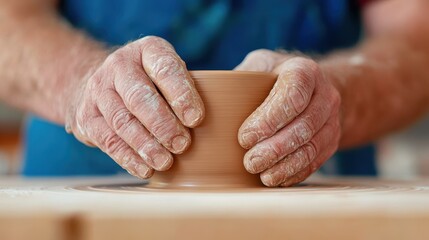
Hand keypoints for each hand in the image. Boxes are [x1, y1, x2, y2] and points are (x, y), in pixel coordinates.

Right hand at [65, 36, 204, 178]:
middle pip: (139, 97)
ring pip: (121, 120)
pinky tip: (145, 168)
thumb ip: (185, 88)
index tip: (196, 119)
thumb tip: (212, 126)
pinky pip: (107, 139)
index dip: (181, 94)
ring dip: (145, 145)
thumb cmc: (149, 81)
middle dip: (162, 124)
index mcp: (147, 50)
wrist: (100, 81)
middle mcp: (119, 66)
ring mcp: (98, 90)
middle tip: (182, 145)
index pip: (164, 68)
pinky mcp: (86, 116)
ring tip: (165, 162)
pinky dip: (127, 157)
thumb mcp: (167, 71)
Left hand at [235, 50, 340, 186]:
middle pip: (304, 125)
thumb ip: (240, 78)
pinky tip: (277, 178)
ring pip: (312, 147)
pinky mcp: (332, 140)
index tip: (244, 137)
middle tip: (250, 162)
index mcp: (304, 71)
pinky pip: (316, 160)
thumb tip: (205, 99)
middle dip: (275, 148)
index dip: (269, 119)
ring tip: (263, 176)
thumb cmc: (276, 76)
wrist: (314, 88)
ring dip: (285, 165)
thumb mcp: (259, 66)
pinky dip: (295, 172)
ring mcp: (332, 119)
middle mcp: (324, 94)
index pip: (292, 95)